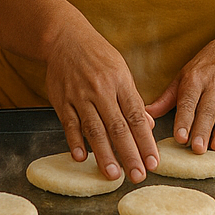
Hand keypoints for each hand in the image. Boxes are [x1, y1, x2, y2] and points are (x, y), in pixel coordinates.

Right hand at [43, 24, 158, 182]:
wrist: (65, 38)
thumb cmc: (98, 56)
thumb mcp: (121, 71)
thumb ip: (134, 99)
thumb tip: (148, 125)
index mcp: (120, 82)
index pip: (137, 117)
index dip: (146, 141)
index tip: (154, 162)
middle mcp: (101, 90)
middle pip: (117, 127)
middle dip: (129, 154)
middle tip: (138, 176)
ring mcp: (79, 96)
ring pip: (94, 129)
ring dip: (103, 154)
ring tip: (113, 175)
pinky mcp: (61, 100)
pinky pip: (68, 123)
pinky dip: (74, 141)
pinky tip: (81, 157)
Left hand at [146, 38, 214, 154]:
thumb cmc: (204, 68)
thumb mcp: (183, 77)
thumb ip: (166, 98)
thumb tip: (147, 113)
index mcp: (194, 80)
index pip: (187, 102)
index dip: (184, 120)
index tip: (180, 137)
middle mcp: (213, 85)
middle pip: (207, 111)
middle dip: (202, 130)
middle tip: (197, 148)